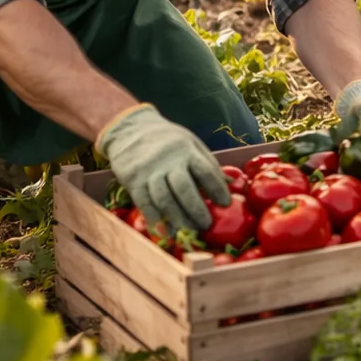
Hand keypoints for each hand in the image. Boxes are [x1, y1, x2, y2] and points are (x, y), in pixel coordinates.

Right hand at [97, 104, 230, 231]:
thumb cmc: (168, 140)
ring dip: (177, 219)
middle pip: (185, 189)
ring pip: (164, 200)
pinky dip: (156, 220)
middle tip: (206, 225)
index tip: (226, 204)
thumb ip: (206, 162)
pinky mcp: (132, 180)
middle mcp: (168, 161)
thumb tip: (229, 184)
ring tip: (188, 232)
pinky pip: (145, 204)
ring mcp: (149, 171)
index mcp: (187, 150)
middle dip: (197, 210)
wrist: (130, 128)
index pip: (206, 171)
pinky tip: (165, 232)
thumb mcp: (190, 142)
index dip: (217, 189)